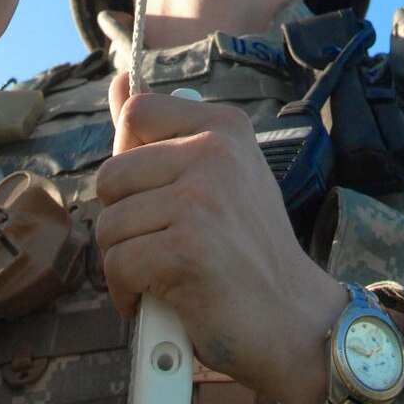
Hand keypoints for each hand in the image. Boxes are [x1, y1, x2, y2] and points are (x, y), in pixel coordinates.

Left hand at [95, 75, 347, 403]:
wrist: (295, 322)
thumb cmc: (248, 253)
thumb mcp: (218, 177)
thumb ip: (166, 131)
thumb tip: (119, 81)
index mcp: (224, 127)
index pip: (136, 112)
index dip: (130, 161)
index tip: (155, 194)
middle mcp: (216, 153)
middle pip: (111, 175)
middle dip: (123, 223)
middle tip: (162, 246)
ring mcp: (203, 199)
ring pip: (109, 225)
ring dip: (124, 263)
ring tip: (164, 275)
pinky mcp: (188, 248)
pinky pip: (117, 264)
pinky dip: (126, 293)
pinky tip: (158, 299)